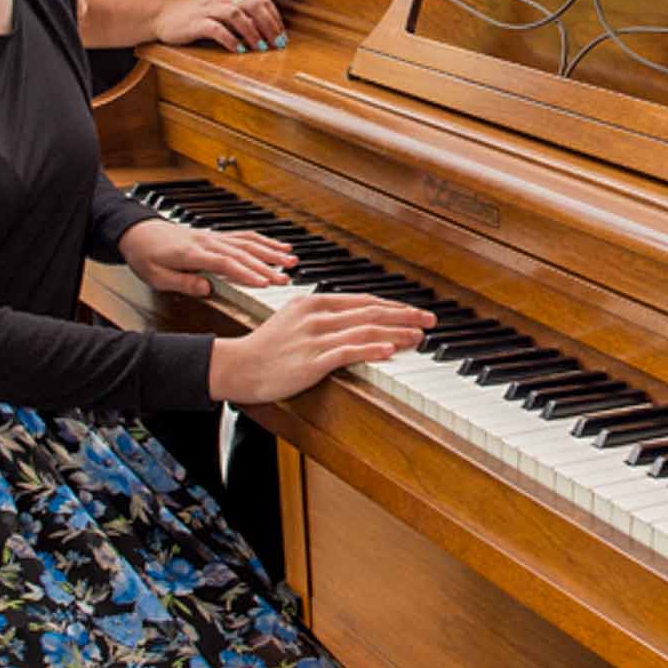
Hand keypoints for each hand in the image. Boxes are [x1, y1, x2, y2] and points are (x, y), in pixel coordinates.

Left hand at [118, 218, 297, 297]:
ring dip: (271, 250)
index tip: (264, 282)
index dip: (246, 273)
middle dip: (267, 265)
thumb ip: (182, 282)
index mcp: (192, 253)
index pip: (225, 263)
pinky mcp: (216, 235)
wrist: (138, 232)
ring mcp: (213, 236)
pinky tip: (278, 245)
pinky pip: (244, 235)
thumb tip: (206, 288)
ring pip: (248, 242)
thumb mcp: (155, 276)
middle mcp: (207, 241)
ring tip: (291, 259)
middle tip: (286, 276)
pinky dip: (263, 240)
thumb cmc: (146, 255)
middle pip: (242, 253)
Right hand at [154, 0, 284, 52]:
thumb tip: (268, 28)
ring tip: (260, 47)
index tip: (282, 34)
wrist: (161, 14)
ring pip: (236, 14)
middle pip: (252, 4)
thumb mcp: (221, 6)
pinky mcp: (195, 22)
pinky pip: (216, 29)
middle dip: (268, 24)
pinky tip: (238, 50)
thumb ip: (241, 11)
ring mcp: (207, 9)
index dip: (274, 17)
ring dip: (252, 32)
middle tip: (277, 42)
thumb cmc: (195, 14)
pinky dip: (229, 39)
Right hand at [208, 291, 434, 403]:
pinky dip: (371, 349)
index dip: (393, 306)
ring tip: (419, 336)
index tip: (414, 310)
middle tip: (430, 319)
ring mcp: (315, 338)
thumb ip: (322, 314)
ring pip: (365, 331)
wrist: (237, 366)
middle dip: (404, 315)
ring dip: (396, 332)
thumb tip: (350, 315)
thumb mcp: (293, 318)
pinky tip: (389, 349)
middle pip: (371, 312)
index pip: (363, 301)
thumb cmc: (264, 346)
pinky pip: (347, 353)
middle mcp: (318, 316)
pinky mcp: (311, 361)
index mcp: (315, 303)